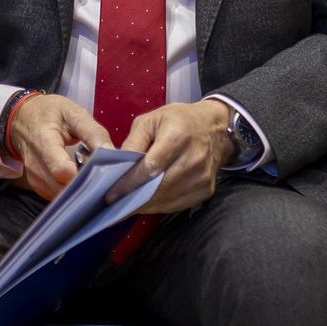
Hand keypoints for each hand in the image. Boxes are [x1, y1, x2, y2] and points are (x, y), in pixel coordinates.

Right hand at [8, 94, 112, 201]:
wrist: (23, 118)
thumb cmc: (50, 113)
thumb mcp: (74, 113)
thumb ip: (92, 132)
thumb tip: (111, 152)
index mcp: (44, 142)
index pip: (61, 170)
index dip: (84, 175)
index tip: (103, 172)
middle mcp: (35, 165)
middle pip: (63, 187)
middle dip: (86, 185)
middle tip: (104, 175)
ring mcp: (34, 178)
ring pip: (61, 195)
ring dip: (80, 190)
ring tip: (94, 176)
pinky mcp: (38, 186)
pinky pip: (57, 195)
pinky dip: (71, 191)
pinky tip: (82, 179)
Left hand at [107, 100, 235, 214]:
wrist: (215, 128)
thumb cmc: (179, 120)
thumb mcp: (151, 120)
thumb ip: (133, 142)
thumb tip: (118, 166)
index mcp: (178, 137)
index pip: (150, 168)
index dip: (128, 183)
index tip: (111, 194)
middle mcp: (193, 159)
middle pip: (157, 188)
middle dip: (132, 197)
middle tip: (114, 203)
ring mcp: (202, 178)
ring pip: (166, 200)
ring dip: (144, 205)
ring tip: (126, 204)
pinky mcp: (205, 190)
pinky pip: (176, 205)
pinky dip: (159, 205)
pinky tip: (146, 202)